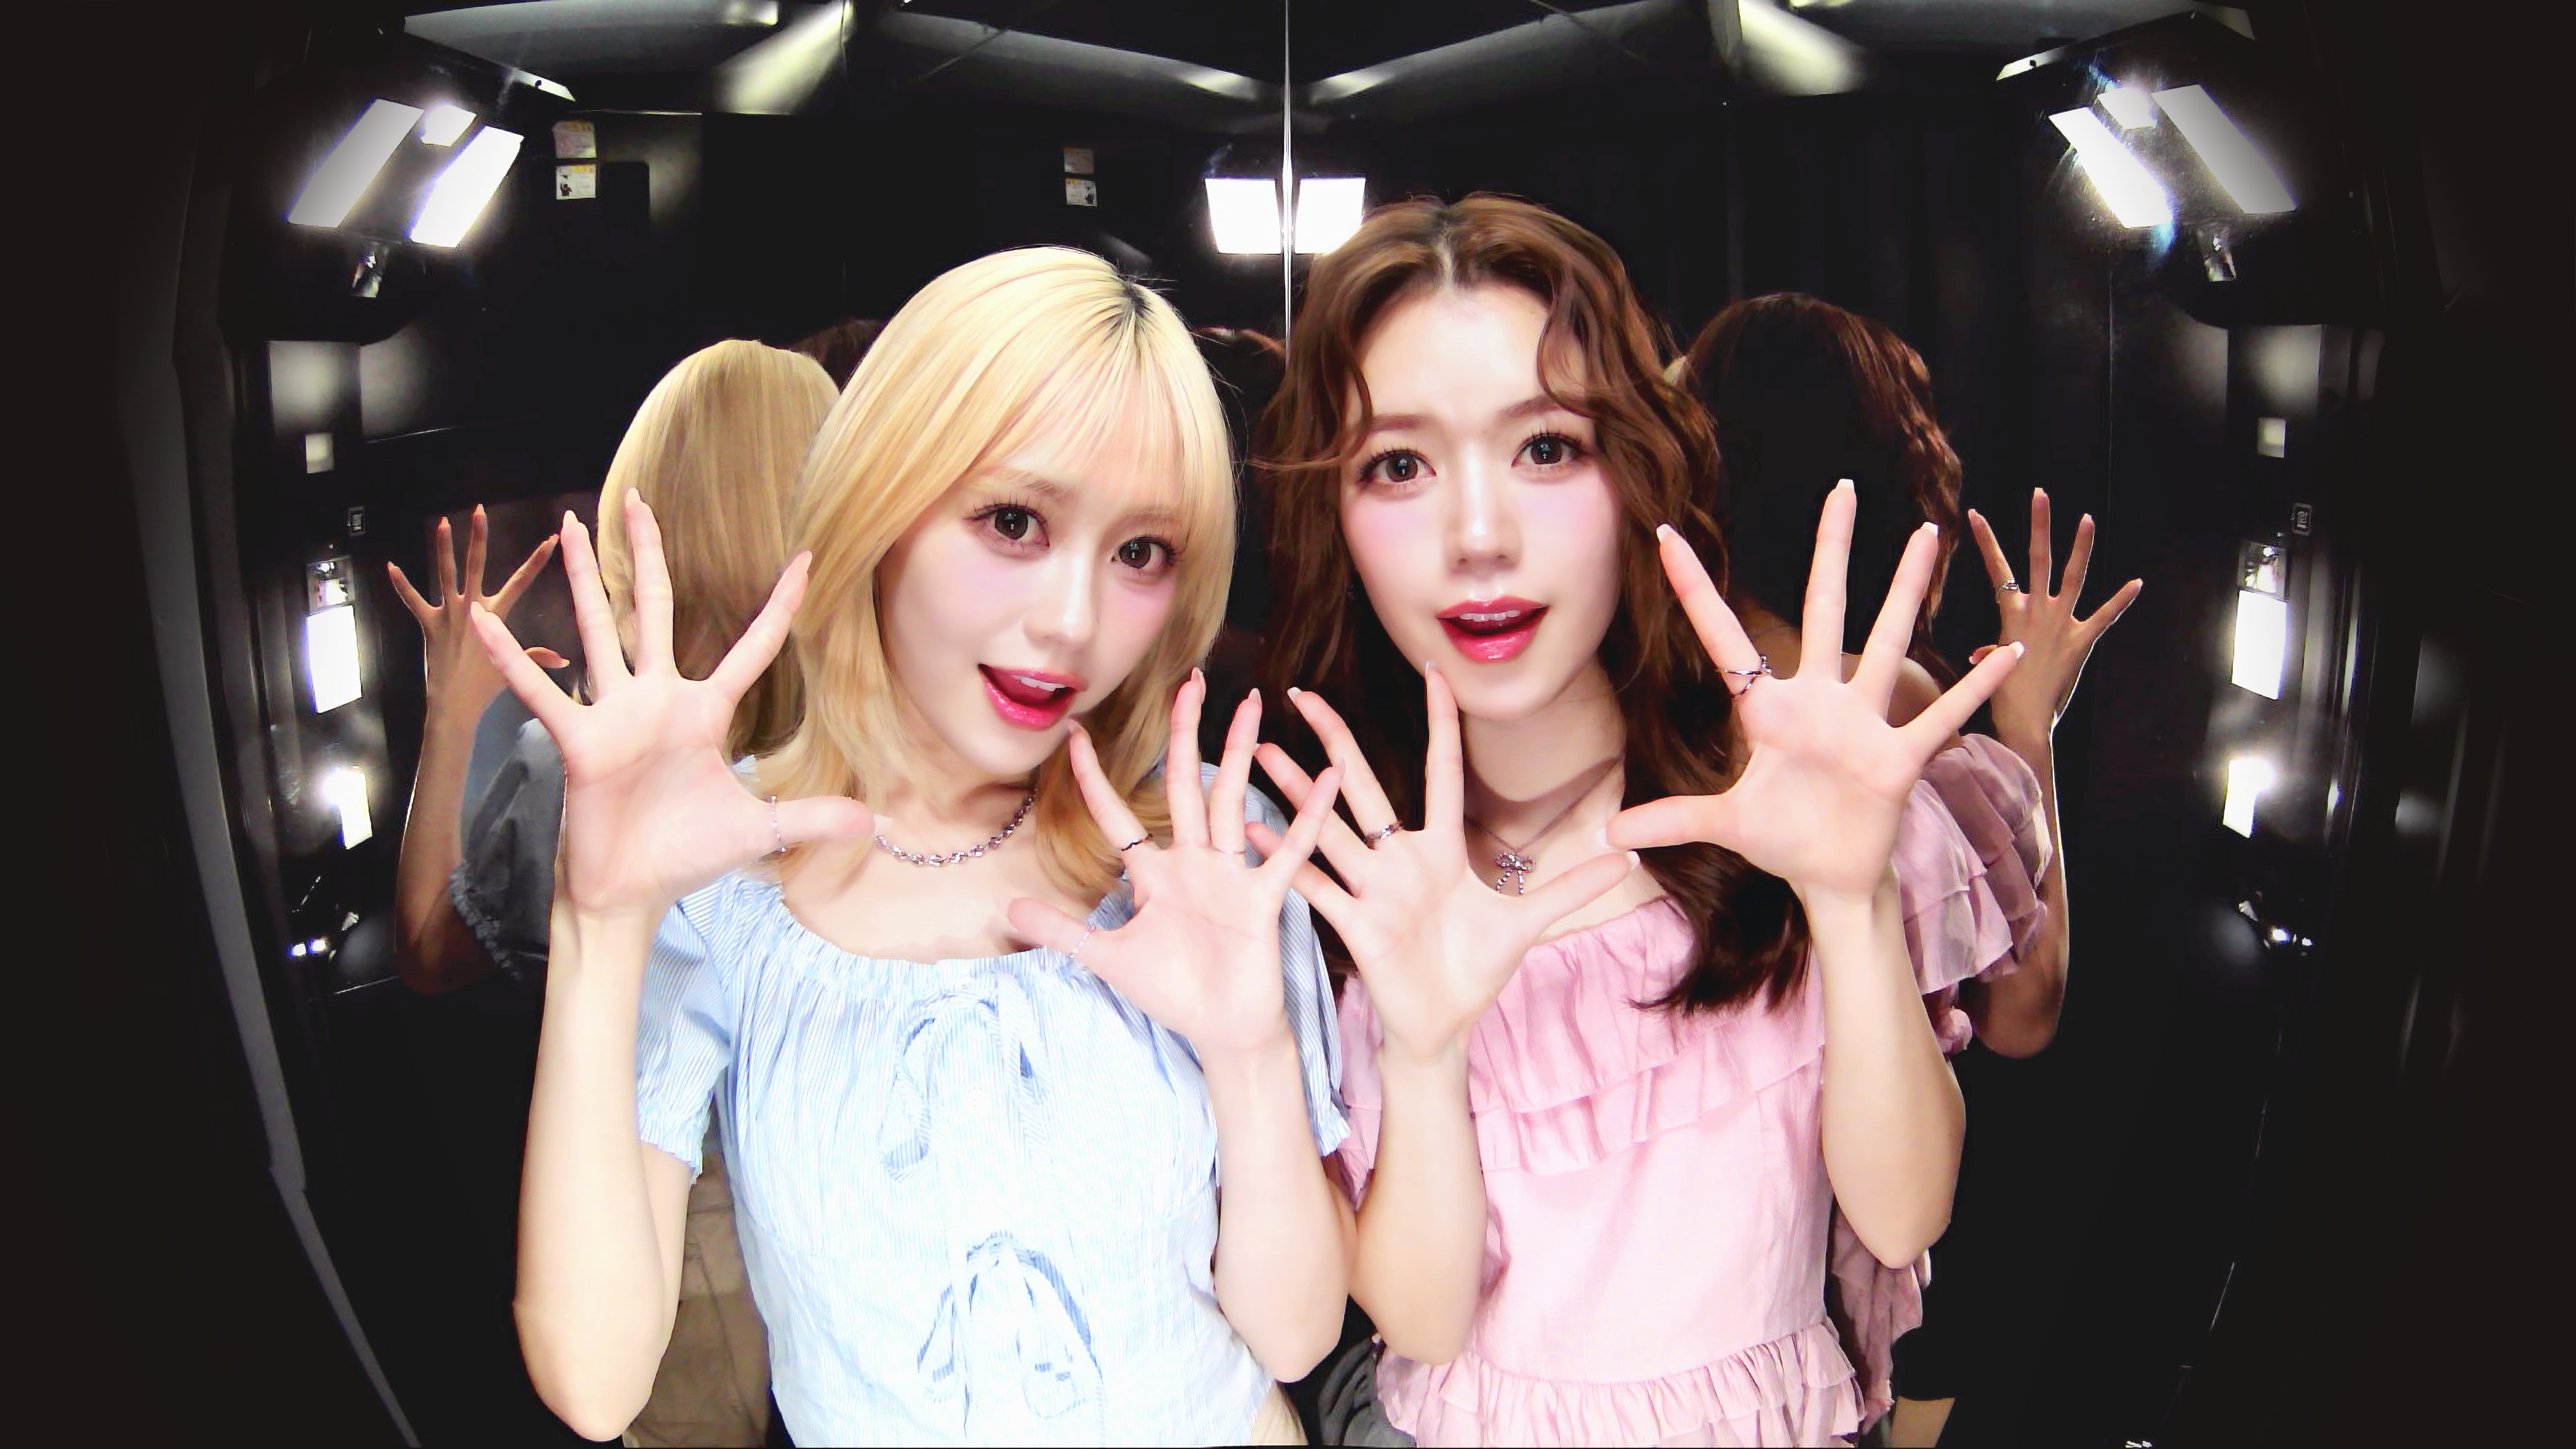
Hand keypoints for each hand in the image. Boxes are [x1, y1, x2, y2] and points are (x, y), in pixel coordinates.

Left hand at [390, 505, 564, 714]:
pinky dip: (401, 584)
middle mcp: (472, 608)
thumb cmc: (485, 687)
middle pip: (477, 565)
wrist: (455, 703)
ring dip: (443, 547)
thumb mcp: (512, 669)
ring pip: (445, 574)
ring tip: (442, 523)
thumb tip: (563, 660)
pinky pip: (412, 601)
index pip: (522, 582)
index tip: (552, 539)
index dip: (538, 560)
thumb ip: (536, 658)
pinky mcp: (428, 624)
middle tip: (479, 510)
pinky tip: (390, 566)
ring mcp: (448, 614)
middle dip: (479, 537)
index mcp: (496, 615)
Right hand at [470, 494, 870, 924]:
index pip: (752, 647)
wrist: (631, 893)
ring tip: (571, 527)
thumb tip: (873, 821)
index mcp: (705, 712)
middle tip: (641, 499)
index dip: (779, 606)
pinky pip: (543, 694)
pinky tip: (487, 622)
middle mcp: (657, 700)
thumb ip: (811, 817)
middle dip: (649, 556)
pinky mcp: (579, 742)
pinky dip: (514, 660)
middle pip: (655, 611)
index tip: (804, 558)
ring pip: (600, 631)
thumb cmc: (685, 855)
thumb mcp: (760, 832)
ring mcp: (615, 715)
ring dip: (585, 580)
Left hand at [1006, 673, 1344, 1058]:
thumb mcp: (1107, 958)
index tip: (1074, 735)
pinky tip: (1325, 779)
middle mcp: (1192, 862)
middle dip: (1185, 733)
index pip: (1118, 815)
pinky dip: (1307, 816)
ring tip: (1250, 703)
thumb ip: (1062, 931)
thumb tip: (1007, 907)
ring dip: (1241, 751)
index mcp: (1154, 873)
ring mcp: (1229, 874)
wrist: (1222, 1030)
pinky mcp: (1262, 897)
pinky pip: (1286, 851)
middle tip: (1189, 681)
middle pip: (1185, 783)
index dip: (1094, 777)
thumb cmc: (1172, 992)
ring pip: (1231, 799)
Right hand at [1249, 671, 1636, 1067]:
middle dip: (1331, 740)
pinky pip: (1314, 885)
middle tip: (1298, 695)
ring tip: (1259, 752)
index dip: (1439, 724)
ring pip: (1329, 828)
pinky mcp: (1355, 924)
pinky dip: (1285, 859)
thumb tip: (1629, 855)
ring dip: (1295, 790)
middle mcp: (1400, 860)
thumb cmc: (1477, 971)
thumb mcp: (1530, 924)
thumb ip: (1573, 886)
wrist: (1443, 1027)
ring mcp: (1372, 889)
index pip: (1440, 772)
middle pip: (1362, 787)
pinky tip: (1249, 831)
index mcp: (1441, 850)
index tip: (1433, 672)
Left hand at [1608, 482, 2022, 903]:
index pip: (1724, 637)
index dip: (1694, 589)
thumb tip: (1611, 833)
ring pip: (1888, 640)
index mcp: (1768, 712)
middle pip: (1825, 608)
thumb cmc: (1783, 843)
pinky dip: (1973, 688)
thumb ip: (1673, 820)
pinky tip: (2008, 652)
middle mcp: (1818, 702)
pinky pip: (1941, 716)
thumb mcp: (1724, 827)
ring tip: (1929, 532)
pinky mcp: (1898, 757)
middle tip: (1842, 488)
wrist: (1833, 879)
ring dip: (1907, 589)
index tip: (1668, 535)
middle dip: (1832, 549)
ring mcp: (1862, 723)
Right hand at [1966, 489, 2140, 744]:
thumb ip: (1992, 650)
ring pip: (2071, 576)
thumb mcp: (1994, 665)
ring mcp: (2061, 623)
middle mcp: (2035, 611)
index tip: (1974, 514)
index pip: (1996, 568)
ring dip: (2080, 546)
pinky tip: (2137, 582)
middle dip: (2039, 524)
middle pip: (2036, 558)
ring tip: (2086, 518)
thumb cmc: (2002, 695)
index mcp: (2010, 614)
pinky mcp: (2082, 640)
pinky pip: (2105, 616)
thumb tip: (1982, 653)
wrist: (2023, 720)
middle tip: (2040, 494)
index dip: (1985, 539)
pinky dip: (2121, 600)